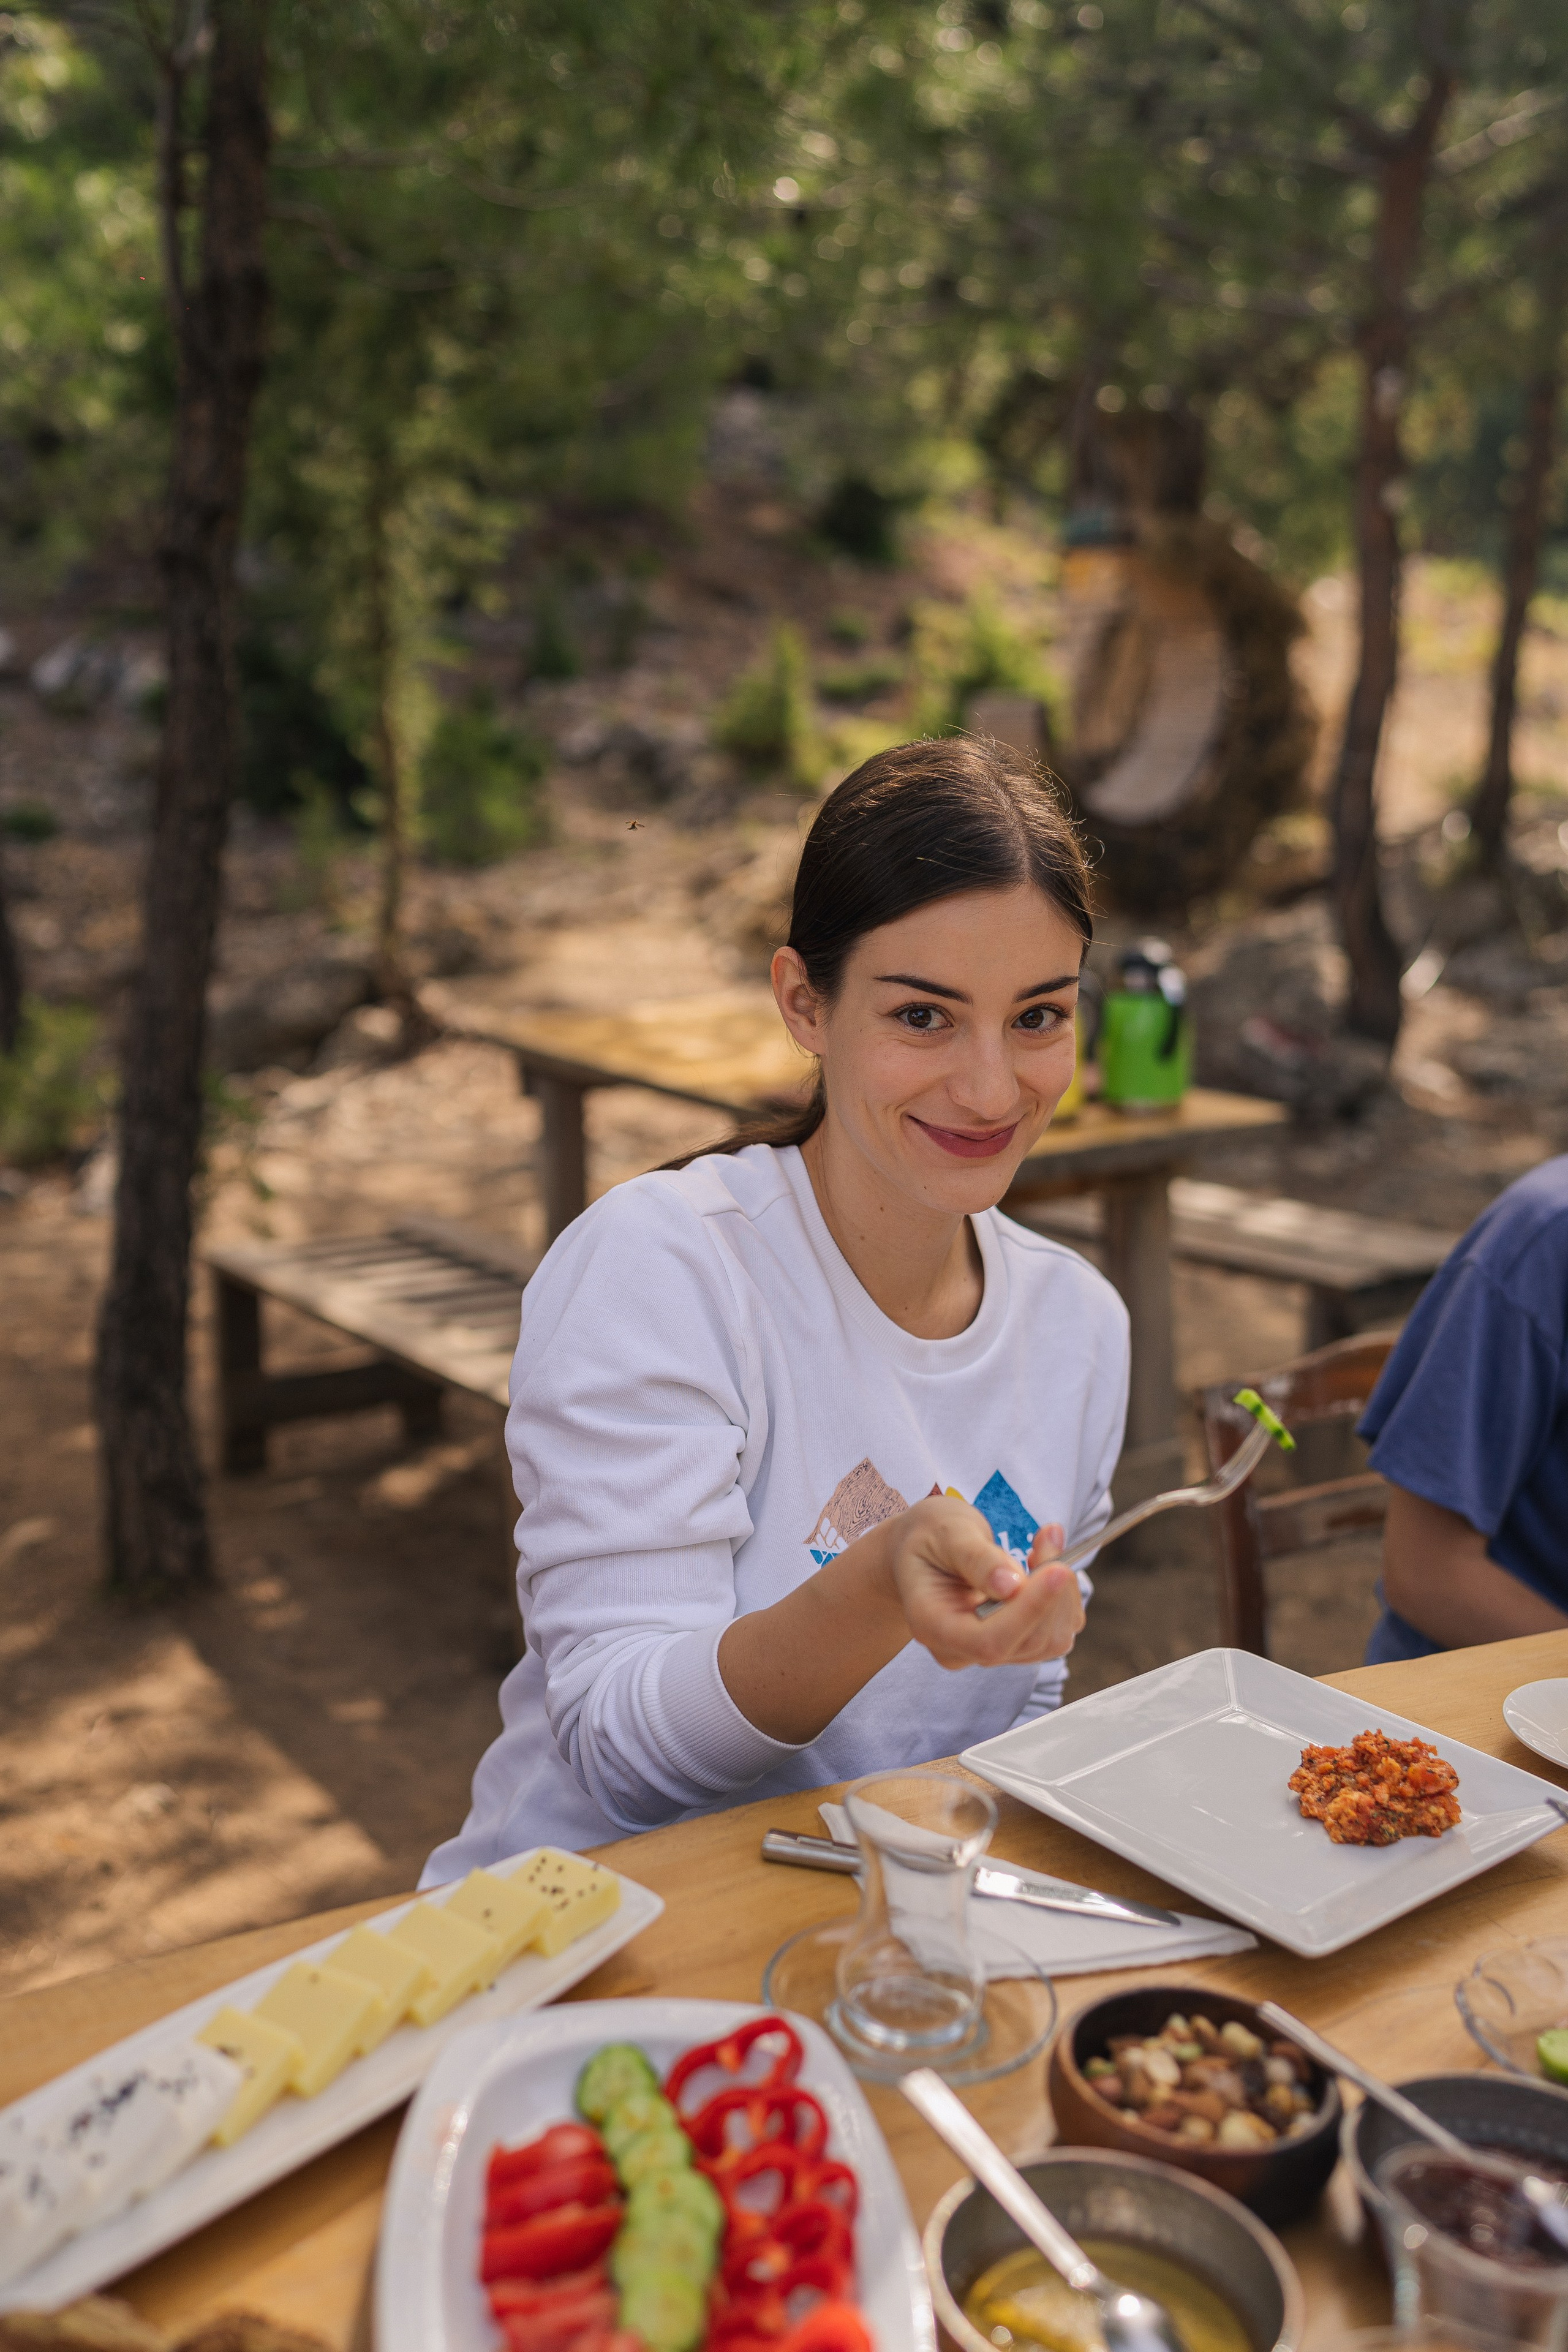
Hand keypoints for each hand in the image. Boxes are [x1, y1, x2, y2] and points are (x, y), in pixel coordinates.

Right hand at [879, 1495, 1083, 1671]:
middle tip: (1048, 1536)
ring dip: (1062, 1591)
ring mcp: (992, 1649)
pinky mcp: (1017, 1641)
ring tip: (1045, 1541)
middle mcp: (962, 1650)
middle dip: (1050, 1591)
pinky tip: (1047, 1560)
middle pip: (1027, 1642)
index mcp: (933, 1626)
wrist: (925, 1548)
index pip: (989, 1642)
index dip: (1029, 1611)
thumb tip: (1012, 1586)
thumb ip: (976, 1558)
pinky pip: (1059, 1630)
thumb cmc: (929, 1537)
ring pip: (1050, 1640)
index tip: (1057, 1569)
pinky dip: (1064, 1594)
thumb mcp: (945, 1533)